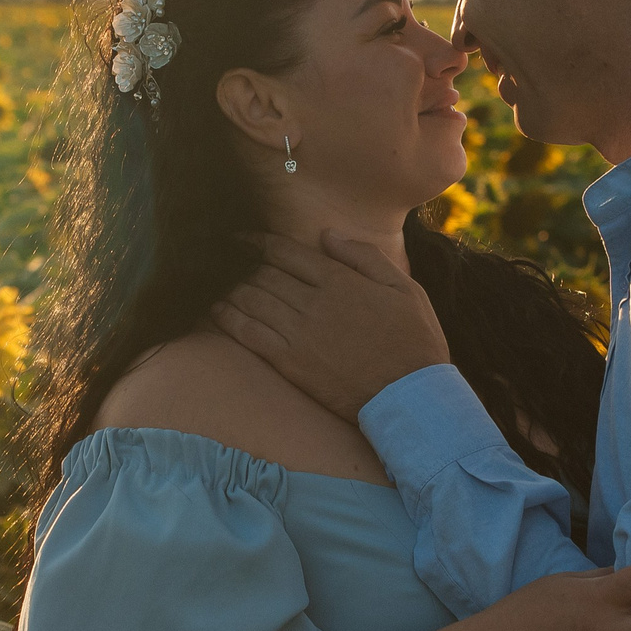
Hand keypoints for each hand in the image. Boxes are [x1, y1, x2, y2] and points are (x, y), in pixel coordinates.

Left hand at [211, 232, 451, 419]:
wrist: (409, 396)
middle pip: (264, 274)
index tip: (243, 239)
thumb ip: (364, 257)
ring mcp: (299, 333)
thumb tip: (327, 234)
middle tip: (230, 264)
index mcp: (339, 280)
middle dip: (244, 265)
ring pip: (252, 300)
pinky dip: (228, 318)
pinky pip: (249, 334)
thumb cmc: (414, 340)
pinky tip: (216, 311)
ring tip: (221, 285)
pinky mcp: (290, 363)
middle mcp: (314, 302)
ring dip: (232, 288)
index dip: (259, 242)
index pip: (287, 252)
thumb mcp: (404, 288)